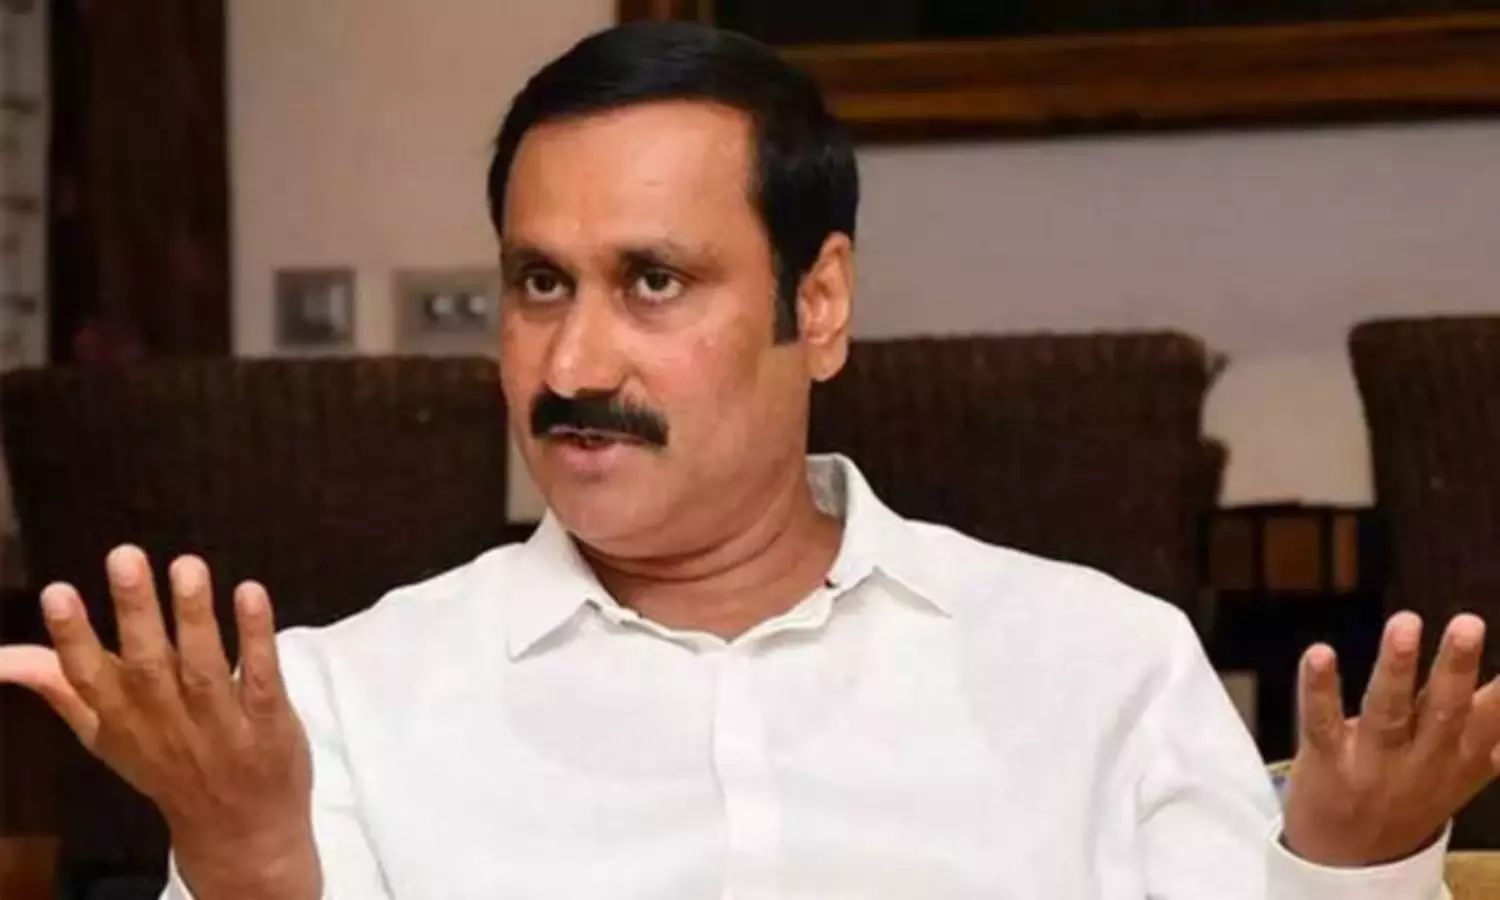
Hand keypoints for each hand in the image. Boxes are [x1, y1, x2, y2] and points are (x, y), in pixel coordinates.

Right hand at [0, 545, 319, 899]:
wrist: (240, 830)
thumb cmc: (169, 765)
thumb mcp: (108, 735)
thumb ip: (62, 687)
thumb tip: (2, 656)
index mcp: (121, 722)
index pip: (88, 679)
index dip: (72, 637)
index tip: (57, 591)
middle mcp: (165, 723)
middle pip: (147, 665)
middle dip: (135, 611)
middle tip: (125, 556)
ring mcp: (219, 726)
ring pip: (204, 668)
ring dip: (195, 616)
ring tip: (187, 565)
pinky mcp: (268, 724)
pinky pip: (261, 677)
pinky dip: (256, 638)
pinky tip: (250, 593)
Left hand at [1283, 611, 1499, 866]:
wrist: (1353, 861)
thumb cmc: (1410, 796)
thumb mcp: (1464, 769)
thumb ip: (1491, 730)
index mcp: (1464, 757)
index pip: (1494, 717)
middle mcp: (1424, 760)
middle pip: (1445, 710)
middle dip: (1457, 667)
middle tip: (1469, 623)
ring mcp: (1375, 762)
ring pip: (1388, 711)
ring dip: (1397, 668)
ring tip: (1405, 625)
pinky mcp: (1327, 762)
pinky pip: (1321, 722)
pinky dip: (1319, 688)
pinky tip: (1319, 653)